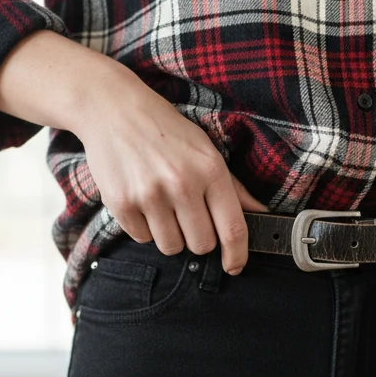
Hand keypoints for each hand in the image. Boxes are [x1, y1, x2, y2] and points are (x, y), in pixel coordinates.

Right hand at [75, 62, 268, 273]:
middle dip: (197, 238)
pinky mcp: (121, 203)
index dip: (237, 255)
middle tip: (187, 216)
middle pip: (201, 245)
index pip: (232, 229)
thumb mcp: (206, 150)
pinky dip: (144, 227)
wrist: (113, 110)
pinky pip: (142, 238)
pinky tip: (141, 200)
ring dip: (170, 235)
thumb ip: (233, 187)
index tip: (234, 266)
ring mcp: (149, 195)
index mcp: (209, 170)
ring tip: (163, 206)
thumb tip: (261, 214)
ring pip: (171, 247)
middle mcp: (181, 184)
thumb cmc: (167, 131)